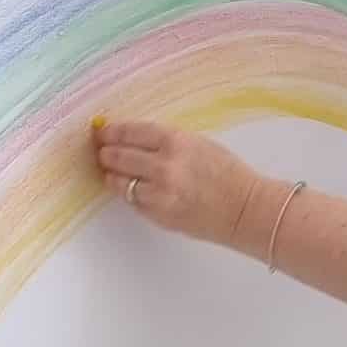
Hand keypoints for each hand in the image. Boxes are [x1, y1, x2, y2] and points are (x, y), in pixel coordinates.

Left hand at [93, 117, 266, 250]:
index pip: (130, 132)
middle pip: (117, 155)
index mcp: (175, 141)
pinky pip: (130, 201)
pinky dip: (127, 193)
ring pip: (117, 181)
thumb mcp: (198, 143)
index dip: (112, 132)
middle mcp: (163, 165)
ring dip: (112, 175)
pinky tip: (131, 188)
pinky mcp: (157, 214)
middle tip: (103, 151)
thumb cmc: (226, 174)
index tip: (103, 132)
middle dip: (106, 153)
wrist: (244, 209)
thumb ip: (165, 141)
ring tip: (112, 171)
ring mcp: (158, 192)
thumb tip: (133, 139)